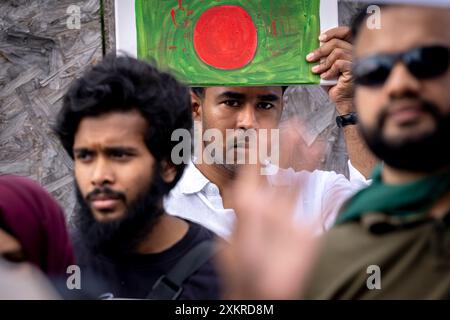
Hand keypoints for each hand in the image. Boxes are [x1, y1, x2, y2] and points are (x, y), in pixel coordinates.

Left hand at [216, 122, 320, 299]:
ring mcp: (287, 215)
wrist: (260, 294)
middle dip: (285, 146)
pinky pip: (314, 201)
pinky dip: (320, 183)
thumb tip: (235, 200)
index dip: (260, 149)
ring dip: (302, 157)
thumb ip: (235, 221)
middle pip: (278, 169)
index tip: (264, 128)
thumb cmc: (242, 270)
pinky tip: (324, 165)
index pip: (254, 170)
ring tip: (310, 136)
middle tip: (293, 124)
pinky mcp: (303, 227)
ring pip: (296, 179)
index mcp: (247, 206)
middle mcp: (268, 206)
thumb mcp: (230, 243)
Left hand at [306, 27, 353, 113]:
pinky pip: (339, 64)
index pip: (345, 32)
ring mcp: (356, 60)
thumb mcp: (326, 67)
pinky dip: (329, 70)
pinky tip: (325, 77)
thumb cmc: (335, 83)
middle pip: (337, 42)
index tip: (319, 38)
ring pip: (337, 52)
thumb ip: (323, 56)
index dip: (332, 32)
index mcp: (350, 48)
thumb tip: (312, 48)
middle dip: (320, 50)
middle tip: (309, 58)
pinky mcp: (354, 69)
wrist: (342, 99)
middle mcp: (355, 52)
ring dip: (323, 62)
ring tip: (316, 71)